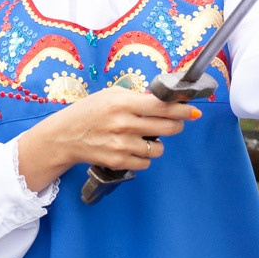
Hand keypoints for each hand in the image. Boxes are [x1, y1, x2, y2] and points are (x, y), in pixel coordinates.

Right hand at [17, 86, 200, 190]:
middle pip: (167, 126)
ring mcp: (122, 145)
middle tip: (175, 121)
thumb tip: (166, 100)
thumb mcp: (110, 96)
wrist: (64, 136)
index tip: (193, 109)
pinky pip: (146, 161)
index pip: (162, 105)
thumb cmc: (88, 112)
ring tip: (144, 136)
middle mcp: (124, 124)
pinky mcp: (119, 161)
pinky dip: (144, 156)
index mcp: (123, 103)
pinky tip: (133, 148)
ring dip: (157, 142)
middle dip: (176, 124)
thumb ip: (137, 97)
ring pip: (159, 147)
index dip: (182, 108)